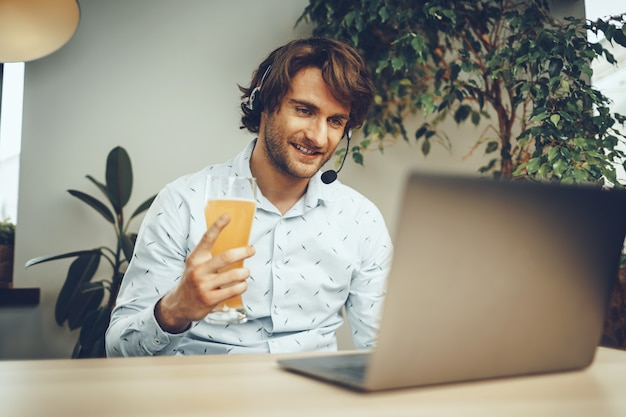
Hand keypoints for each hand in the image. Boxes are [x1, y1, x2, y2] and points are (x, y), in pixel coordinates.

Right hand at [155, 214, 254, 332]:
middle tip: (251, 250)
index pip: (207, 238)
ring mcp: (204, 286)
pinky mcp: (210, 299)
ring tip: (246, 272)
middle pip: (226, 257)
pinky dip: (242, 286)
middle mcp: (198, 270)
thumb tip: (233, 243)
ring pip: (234, 275)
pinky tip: (241, 285)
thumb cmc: (193, 281)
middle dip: (243, 252)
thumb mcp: (195, 265)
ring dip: (245, 272)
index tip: (228, 216)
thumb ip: (209, 256)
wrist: (179, 305)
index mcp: (195, 259)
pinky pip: (234, 290)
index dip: (217, 226)